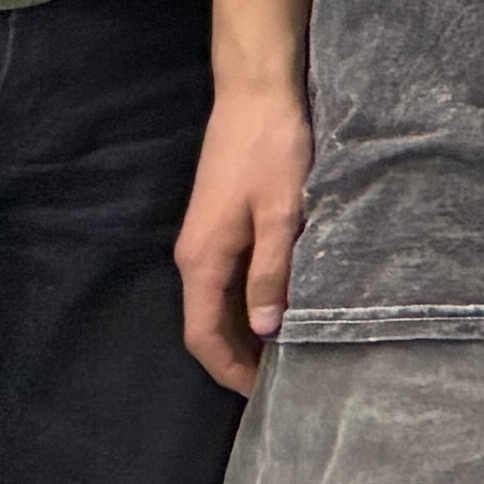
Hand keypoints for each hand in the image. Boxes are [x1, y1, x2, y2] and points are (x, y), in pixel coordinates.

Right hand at [176, 77, 314, 392]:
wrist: (257, 89)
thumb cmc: (272, 146)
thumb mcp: (283, 211)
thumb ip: (272, 270)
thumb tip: (265, 329)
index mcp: (202, 258)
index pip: (202, 335)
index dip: (229, 369)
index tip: (261, 394)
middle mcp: (195, 253)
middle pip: (208, 323)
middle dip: (239, 356)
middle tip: (283, 378)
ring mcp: (207, 236)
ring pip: (219, 300)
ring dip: (246, 328)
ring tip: (288, 348)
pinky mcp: (223, 219)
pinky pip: (230, 275)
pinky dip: (251, 298)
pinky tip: (282, 301)